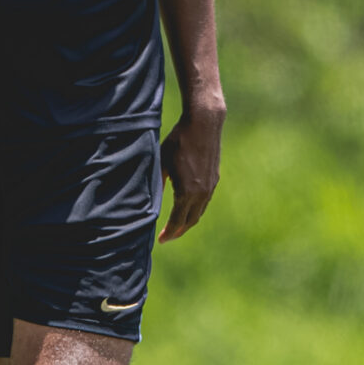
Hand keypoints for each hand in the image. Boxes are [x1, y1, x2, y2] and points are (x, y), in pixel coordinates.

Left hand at [157, 104, 223, 241]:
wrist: (204, 124)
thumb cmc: (179, 141)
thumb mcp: (161, 162)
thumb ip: (157, 184)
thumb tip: (149, 201)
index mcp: (187, 192)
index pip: (177, 221)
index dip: (169, 233)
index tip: (161, 240)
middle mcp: (202, 193)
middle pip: (190, 221)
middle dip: (178, 232)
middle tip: (167, 237)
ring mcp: (210, 186)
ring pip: (199, 212)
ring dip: (188, 222)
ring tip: (176, 226)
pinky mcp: (214, 179)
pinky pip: (205, 202)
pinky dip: (195, 210)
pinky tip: (187, 207)